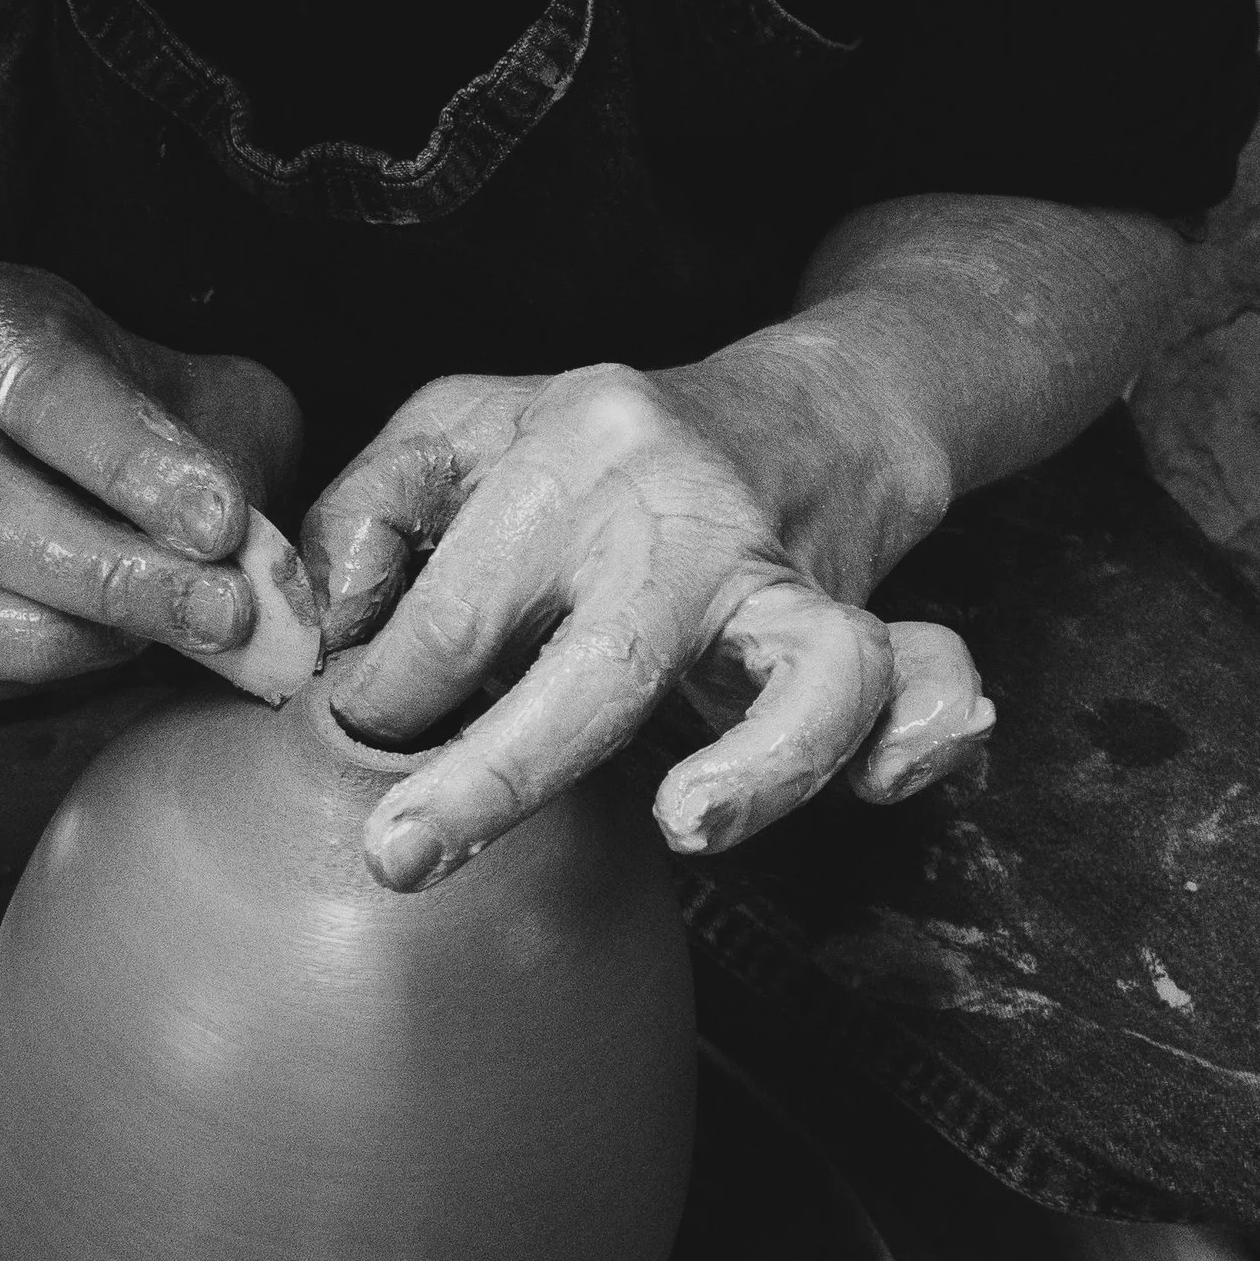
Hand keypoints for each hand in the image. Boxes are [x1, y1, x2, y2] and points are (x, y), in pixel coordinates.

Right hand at [0, 265, 302, 701]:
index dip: (136, 464)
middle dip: (112, 576)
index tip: (223, 523)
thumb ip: (241, 464)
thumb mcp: (220, 400)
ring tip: (125, 654)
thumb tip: (261, 570)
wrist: (67, 446)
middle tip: (219, 615)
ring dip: (28, 641)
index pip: (54, 394)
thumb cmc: (157, 423)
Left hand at [303, 362, 992, 888]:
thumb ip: (374, 511)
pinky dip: (924, 732)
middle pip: (604, 658)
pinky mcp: (862, 625)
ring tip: (687, 826)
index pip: (457, 601)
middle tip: (403, 854)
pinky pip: (923, 680)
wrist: (805, 405)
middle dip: (497, 771)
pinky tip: (882, 788)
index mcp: (572, 451)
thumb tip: (335, 627)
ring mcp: (785, 576)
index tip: (351, 745)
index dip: (388, 691)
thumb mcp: (463, 427)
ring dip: (761, 762)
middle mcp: (689, 513)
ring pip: (812, 670)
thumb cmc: (602, 441)